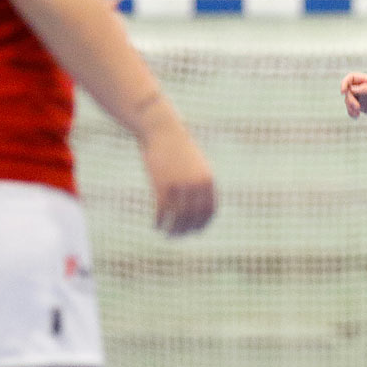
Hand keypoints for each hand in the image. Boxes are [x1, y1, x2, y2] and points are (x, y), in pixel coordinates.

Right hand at [138, 121, 214, 235]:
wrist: (161, 130)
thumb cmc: (177, 149)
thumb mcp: (194, 165)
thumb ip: (199, 184)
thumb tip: (197, 205)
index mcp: (208, 181)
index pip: (210, 211)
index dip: (203, 224)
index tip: (195, 232)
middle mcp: (197, 185)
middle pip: (194, 217)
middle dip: (186, 230)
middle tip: (177, 236)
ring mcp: (180, 185)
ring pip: (178, 216)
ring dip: (172, 229)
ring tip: (166, 234)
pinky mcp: (162, 184)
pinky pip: (162, 210)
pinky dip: (159, 221)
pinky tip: (155, 225)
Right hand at [342, 72, 366, 121]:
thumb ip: (366, 89)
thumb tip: (351, 89)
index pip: (351, 78)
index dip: (344, 83)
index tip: (343, 92)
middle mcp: (364, 88)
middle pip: (348, 90)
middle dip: (350, 99)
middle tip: (357, 108)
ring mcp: (363, 97)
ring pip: (348, 100)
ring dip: (349, 107)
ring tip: (357, 114)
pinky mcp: (363, 107)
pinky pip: (352, 108)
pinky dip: (351, 112)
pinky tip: (356, 117)